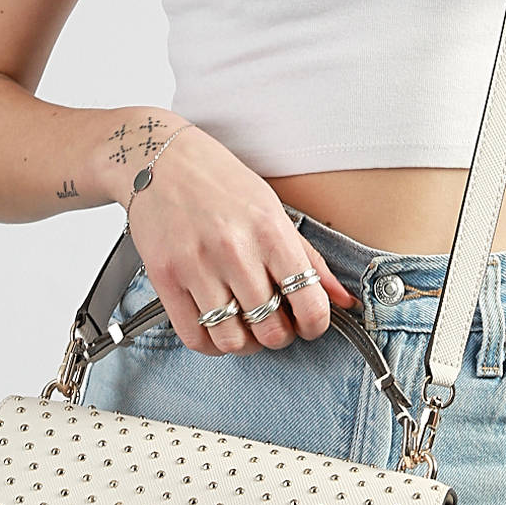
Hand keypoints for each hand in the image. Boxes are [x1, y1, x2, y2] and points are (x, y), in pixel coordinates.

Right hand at [110, 119, 358, 355]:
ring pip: (232, 340)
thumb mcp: (274, 210)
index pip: (308, 303)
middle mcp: (235, 251)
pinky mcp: (165, 278)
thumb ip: (309, 259)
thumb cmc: (222, 183)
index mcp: (270, 231)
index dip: (316, 326)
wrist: (161, 160)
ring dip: (245, 343)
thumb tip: (343, 300)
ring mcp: (196, 266)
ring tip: (245, 326)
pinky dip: (211, 344)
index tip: (310, 324)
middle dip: (280, 335)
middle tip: (275, 323)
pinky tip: (217, 327)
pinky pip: (194, 337)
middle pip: (271, 330)